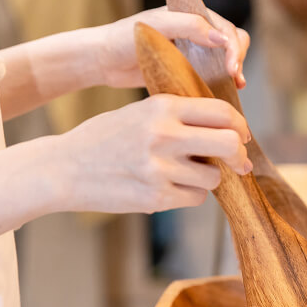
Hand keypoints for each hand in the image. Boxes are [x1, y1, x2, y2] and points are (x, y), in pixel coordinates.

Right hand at [45, 95, 251, 213]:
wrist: (64, 169)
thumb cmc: (107, 139)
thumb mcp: (141, 114)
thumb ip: (181, 118)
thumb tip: (230, 133)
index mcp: (162, 107)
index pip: (222, 114)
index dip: (240, 127)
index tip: (242, 137)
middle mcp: (164, 135)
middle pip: (229, 145)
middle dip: (239, 156)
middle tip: (239, 164)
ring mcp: (160, 168)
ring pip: (214, 178)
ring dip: (207, 179)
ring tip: (182, 174)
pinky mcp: (156, 197)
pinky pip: (196, 199)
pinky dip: (189, 195)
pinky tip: (167, 187)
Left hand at [94, 7, 249, 89]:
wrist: (104, 62)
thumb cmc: (123, 39)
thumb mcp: (157, 27)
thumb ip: (189, 27)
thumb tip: (221, 38)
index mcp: (190, 15)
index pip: (225, 27)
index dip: (233, 47)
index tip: (231, 67)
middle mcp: (195, 32)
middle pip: (232, 41)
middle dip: (238, 59)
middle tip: (235, 78)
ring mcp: (193, 52)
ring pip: (225, 60)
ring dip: (234, 71)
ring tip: (236, 87)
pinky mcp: (187, 71)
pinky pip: (211, 76)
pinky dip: (221, 84)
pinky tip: (225, 93)